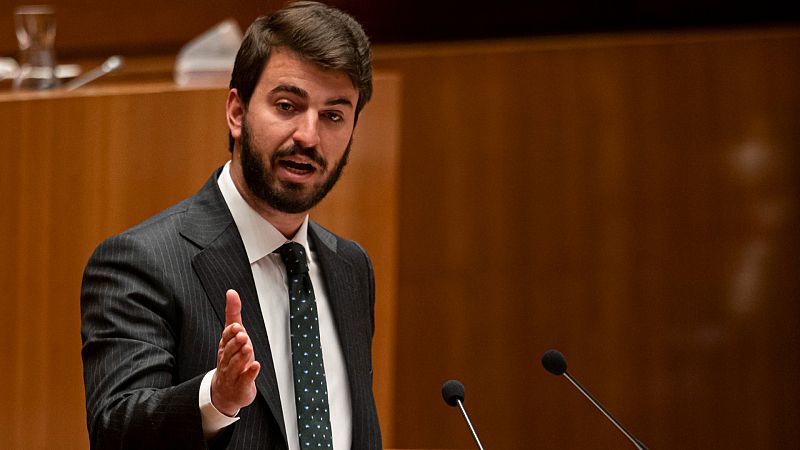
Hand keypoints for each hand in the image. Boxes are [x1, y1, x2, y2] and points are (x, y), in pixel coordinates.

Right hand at [211, 289, 260, 415]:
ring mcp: (233, 374)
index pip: (225, 338)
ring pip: (235, 365)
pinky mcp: (241, 386)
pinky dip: (250, 373)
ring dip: (242, 356)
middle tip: (243, 336)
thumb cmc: (232, 360)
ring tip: (248, 348)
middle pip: (229, 351)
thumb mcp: (233, 336)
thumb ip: (233, 314)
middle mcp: (226, 360)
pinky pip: (245, 380)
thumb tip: (231, 292)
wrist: (226, 392)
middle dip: (235, 343)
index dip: (231, 333)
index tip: (237, 327)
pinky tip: (256, 366)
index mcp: (225, 347)